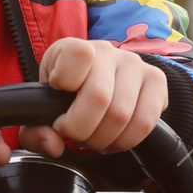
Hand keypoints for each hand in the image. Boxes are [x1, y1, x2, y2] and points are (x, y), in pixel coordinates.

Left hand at [21, 37, 168, 158]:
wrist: (96, 83)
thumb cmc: (66, 97)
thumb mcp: (42, 110)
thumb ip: (36, 131)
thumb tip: (53, 144)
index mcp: (71, 48)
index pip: (76, 56)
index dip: (64, 88)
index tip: (57, 109)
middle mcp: (107, 51)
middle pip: (98, 98)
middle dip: (82, 130)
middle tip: (76, 136)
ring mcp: (135, 64)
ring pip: (122, 115)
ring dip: (104, 139)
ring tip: (94, 137)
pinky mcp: (157, 81)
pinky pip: (145, 122)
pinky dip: (126, 141)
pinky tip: (114, 139)